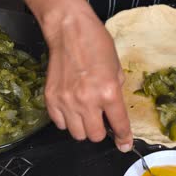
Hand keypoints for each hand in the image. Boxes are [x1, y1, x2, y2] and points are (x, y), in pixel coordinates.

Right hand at [25, 0, 132, 151]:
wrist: (69, 31)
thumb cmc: (96, 44)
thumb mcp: (116, 69)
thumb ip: (116, 95)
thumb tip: (115, 115)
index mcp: (108, 92)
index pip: (118, 125)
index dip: (123, 138)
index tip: (124, 144)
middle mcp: (87, 100)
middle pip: (95, 136)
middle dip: (101, 131)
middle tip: (100, 119)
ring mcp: (66, 101)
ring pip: (77, 134)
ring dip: (83, 127)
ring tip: (84, 113)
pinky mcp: (51, 99)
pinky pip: (60, 124)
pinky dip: (66, 120)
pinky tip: (71, 108)